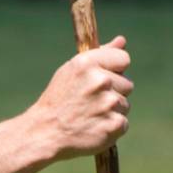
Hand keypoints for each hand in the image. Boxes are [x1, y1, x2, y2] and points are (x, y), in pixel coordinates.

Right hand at [35, 36, 132, 158]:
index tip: (104, 79)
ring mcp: (108, 103)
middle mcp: (100, 81)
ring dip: (111, 111)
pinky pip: (123, 123)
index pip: (123, 59)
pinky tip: (93, 128)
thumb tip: (122, 40)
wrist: (44, 133)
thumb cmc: (59, 100)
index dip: (115, 70)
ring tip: (89, 116)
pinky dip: (111, 128)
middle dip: (113, 92)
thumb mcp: (73, 71)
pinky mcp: (114, 124)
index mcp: (88, 63)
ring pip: (125, 105)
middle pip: (127, 84)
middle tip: (90, 102)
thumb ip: (100, 54)